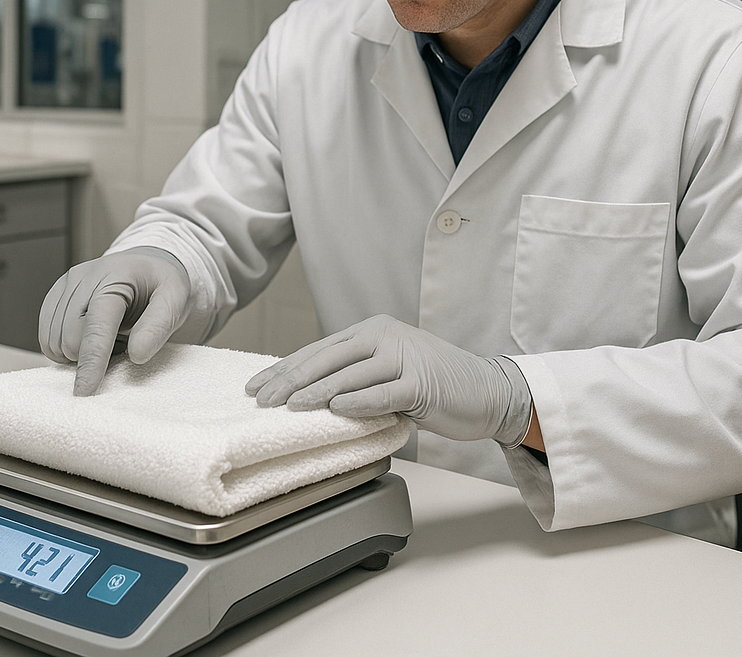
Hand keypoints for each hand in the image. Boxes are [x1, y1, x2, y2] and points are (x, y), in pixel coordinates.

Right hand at [39, 247, 192, 395]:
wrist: (147, 265)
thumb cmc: (161, 284)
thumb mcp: (176, 299)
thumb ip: (159, 325)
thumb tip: (138, 355)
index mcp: (114, 278)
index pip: (95, 327)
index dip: (91, 362)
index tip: (85, 391)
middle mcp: (82, 278)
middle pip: (68, 339)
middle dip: (92, 356)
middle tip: (122, 345)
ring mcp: (64, 286)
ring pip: (52, 342)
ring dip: (78, 353)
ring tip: (109, 338)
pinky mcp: (54, 297)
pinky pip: (46, 338)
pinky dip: (65, 348)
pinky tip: (90, 337)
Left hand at [245, 314, 531, 444]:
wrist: (486, 389)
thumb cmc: (433, 384)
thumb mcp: (388, 370)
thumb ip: (354, 375)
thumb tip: (304, 393)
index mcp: (373, 330)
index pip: (319, 350)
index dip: (285, 368)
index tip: (256, 386)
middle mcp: (385, 336)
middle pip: (328, 358)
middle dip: (290, 380)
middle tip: (262, 400)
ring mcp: (404, 357)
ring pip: (350, 375)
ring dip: (316, 392)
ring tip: (289, 406)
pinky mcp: (421, 382)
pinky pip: (381, 394)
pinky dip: (356, 403)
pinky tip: (334, 410)